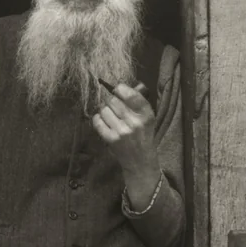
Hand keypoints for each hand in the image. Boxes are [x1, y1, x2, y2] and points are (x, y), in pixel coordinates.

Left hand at [91, 82, 161, 209]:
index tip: (117, 90)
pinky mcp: (111, 139)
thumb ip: (138, 101)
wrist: (140, 161)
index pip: (130, 94)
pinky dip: (98, 119)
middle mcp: (134, 122)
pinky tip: (103, 121)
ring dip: (104, 110)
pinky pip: (97, 121)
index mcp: (146, 113)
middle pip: (113, 100)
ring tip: (109, 115)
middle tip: (112, 106)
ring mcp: (121, 131)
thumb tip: (125, 85)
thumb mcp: (147, 118)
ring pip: (104, 110)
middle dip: (110, 101)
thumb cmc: (143, 136)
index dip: (120, 89)